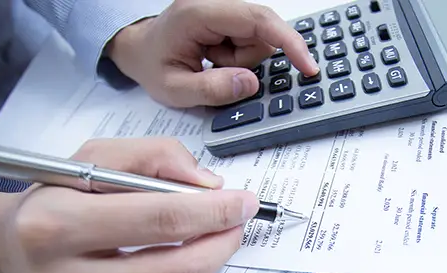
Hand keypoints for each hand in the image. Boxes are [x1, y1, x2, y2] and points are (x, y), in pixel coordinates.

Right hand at [0, 138, 258, 272]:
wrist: (9, 246)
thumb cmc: (54, 197)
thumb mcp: (95, 156)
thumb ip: (155, 157)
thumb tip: (208, 185)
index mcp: (57, 224)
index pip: (159, 220)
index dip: (213, 211)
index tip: (243, 201)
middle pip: (176, 268)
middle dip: (222, 242)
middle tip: (238, 220)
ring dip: (210, 260)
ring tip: (215, 233)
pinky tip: (185, 255)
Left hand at [106, 0, 318, 107]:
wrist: (138, 51)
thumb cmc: (152, 66)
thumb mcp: (175, 90)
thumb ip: (212, 89)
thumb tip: (251, 83)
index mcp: (198, 13)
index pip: (256, 19)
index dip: (288, 41)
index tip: (307, 65)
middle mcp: (214, 3)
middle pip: (261, 31)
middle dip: (247, 60)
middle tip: (215, 69)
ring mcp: (223, 9)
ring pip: (258, 40)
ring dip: (241, 61)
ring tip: (211, 65)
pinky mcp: (229, 18)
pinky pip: (250, 42)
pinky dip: (238, 58)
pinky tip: (216, 60)